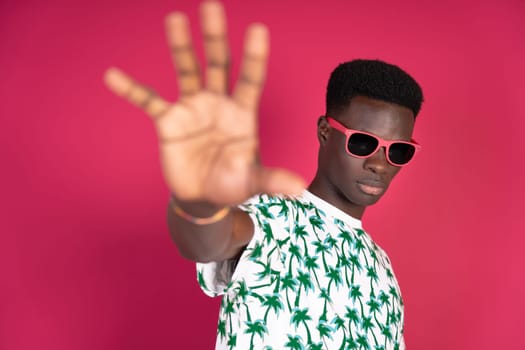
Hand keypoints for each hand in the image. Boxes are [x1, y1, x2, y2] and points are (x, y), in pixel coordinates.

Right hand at [104, 1, 304, 205]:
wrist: (203, 196)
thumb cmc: (231, 184)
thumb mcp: (251, 182)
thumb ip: (271, 180)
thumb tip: (298, 188)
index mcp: (242, 113)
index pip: (251, 79)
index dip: (255, 57)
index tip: (257, 29)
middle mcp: (218, 103)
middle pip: (218, 63)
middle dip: (215, 37)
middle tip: (212, 5)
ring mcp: (192, 108)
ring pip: (186, 71)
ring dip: (181, 47)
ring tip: (175, 19)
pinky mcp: (169, 121)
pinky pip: (148, 101)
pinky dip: (132, 90)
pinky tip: (113, 76)